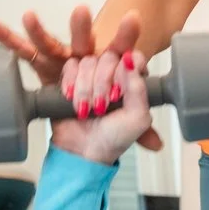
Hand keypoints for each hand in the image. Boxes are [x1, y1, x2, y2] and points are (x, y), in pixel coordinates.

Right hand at [0, 6, 162, 150]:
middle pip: (88, 41)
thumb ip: (139, 91)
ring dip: (39, 30)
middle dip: (82, 27)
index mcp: (120, 69)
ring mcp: (70, 66)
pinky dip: (9, 38)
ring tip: (28, 16)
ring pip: (56, 44)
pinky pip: (27, 53)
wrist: (86, 153)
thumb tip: (131, 62)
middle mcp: (95, 62)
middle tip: (80, 10)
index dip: (122, 47)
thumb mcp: (137, 118)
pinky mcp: (47, 73)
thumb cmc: (115, 136)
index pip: (122, 49)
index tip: (123, 44)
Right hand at [50, 46, 153, 167]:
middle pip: (108, 57)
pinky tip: (71, 99)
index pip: (135, 57)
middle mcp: (114, 75)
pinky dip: (70, 83)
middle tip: (102, 106)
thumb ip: (138, 88)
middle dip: (103, 83)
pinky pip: (70, 66)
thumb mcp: (137, 117)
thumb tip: (130, 60)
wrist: (83, 152)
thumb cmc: (114, 138)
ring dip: (86, 88)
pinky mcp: (71, 78)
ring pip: (88, 62)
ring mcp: (91, 76)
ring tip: (87, 109)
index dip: (125, 70)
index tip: (119, 92)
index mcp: (134, 82)